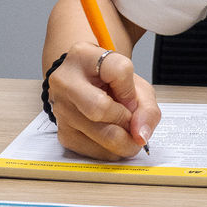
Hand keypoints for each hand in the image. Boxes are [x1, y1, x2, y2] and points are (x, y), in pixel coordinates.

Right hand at [47, 41, 161, 159]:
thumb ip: (146, 107)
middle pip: (101, 109)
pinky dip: (110, 150)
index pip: (118, 70)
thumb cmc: (110, 82)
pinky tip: (112, 138)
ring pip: (98, 134)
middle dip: (127, 123)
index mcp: (83, 56)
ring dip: (122, 141)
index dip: (131, 90)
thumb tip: (141, 135)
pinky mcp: (62, 132)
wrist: (85, 84)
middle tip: (135, 125)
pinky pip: (92, 150)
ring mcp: (60, 108)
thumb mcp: (134, 83)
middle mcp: (65, 81)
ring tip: (126, 131)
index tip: (132, 99)